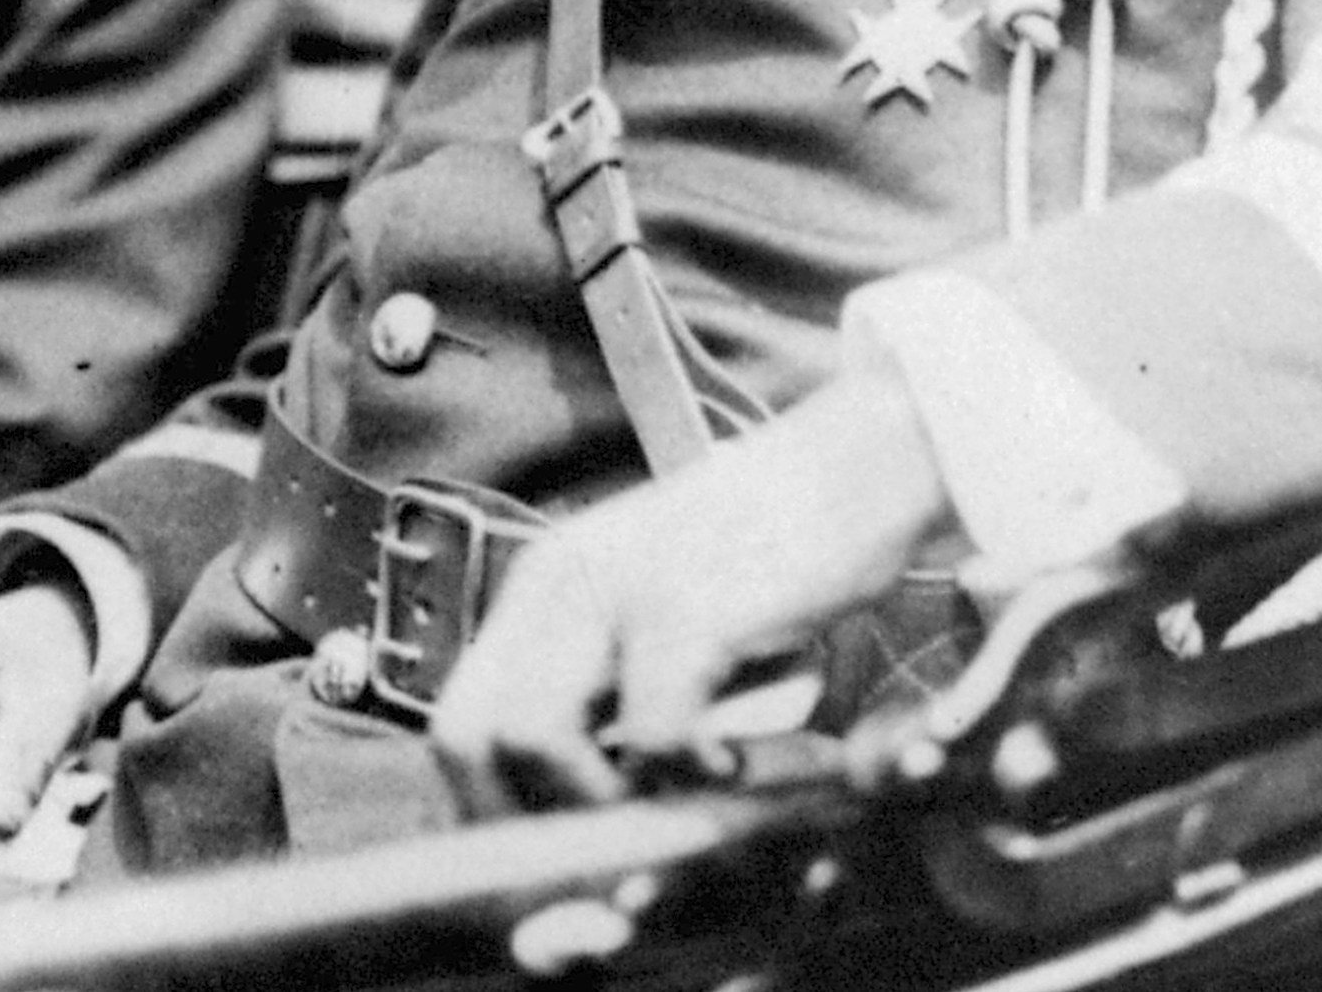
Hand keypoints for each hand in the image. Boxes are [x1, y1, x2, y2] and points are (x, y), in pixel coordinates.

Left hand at [428, 367, 952, 811]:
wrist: (863, 463)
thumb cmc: (775, 556)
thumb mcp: (668, 618)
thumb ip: (619, 697)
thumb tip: (592, 818)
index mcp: (543, 589)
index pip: (458, 726)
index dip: (493, 811)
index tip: (561, 858)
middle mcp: (557, 583)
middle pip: (467, 737)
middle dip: (526, 821)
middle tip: (612, 851)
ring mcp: (614, 590)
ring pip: (532, 741)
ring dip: (601, 806)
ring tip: (677, 800)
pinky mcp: (684, 607)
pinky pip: (649, 736)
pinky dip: (690, 778)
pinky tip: (736, 769)